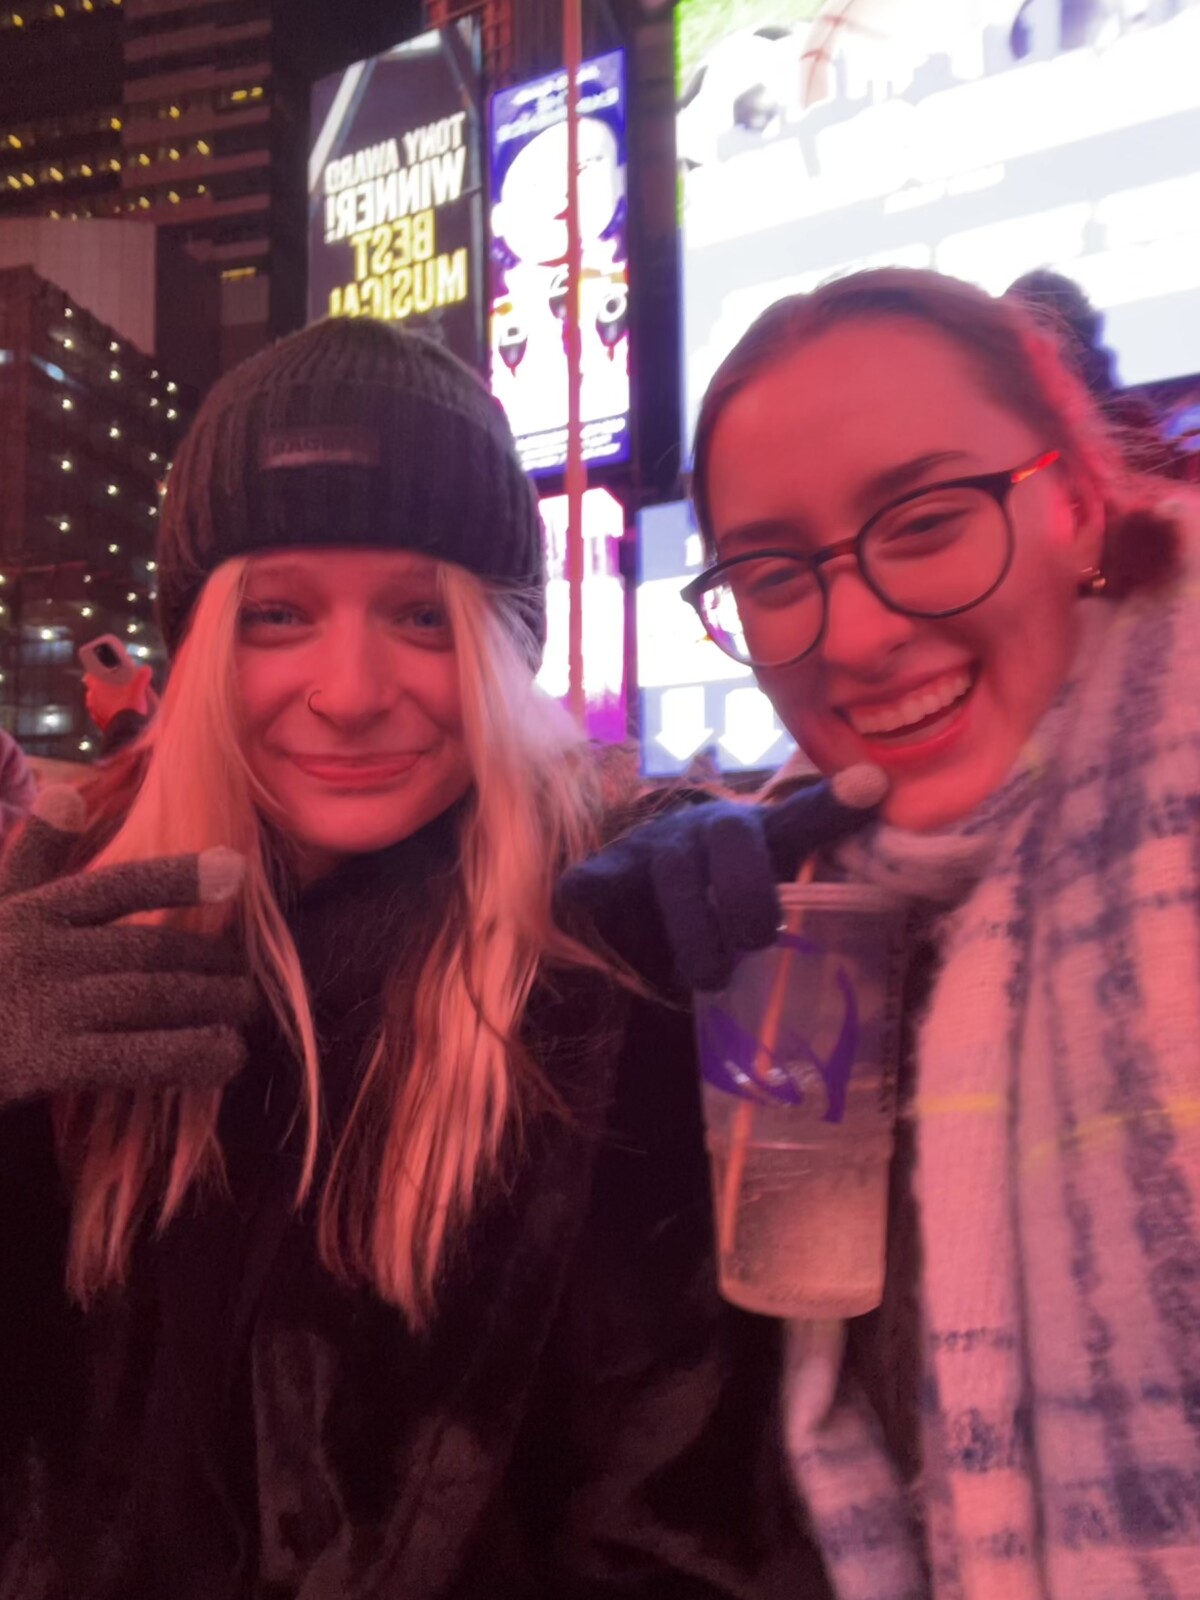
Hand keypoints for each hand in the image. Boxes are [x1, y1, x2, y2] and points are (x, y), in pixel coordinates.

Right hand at [0, 788, 255, 1106]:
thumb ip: (33, 854)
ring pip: (149, 998)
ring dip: (209, 1004)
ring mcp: (44, 1007)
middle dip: (208, 960)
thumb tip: (65, 792)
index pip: (115, 886)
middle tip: (250, 971)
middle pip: (147, 949)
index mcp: (33, 910)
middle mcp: (42, 952)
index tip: (236, 869)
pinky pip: (132, 1056)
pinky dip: (186, 1054)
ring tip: (246, 1009)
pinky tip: (223, 1056)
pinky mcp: (43, 1063)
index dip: (177, 877)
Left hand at [84, 666, 155, 732]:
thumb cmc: (128, 707)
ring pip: (96, 702)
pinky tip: (116, 712)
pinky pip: (100, 714)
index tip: (103, 672)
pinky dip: (106, 712)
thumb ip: (141, 677)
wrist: (127, 730)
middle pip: (94, 689)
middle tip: (114, 686)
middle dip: (103, 687)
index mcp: (97, 687)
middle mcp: (92, 698)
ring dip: (104, 700)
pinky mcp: (99, 723)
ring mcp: (94, 712)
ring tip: (116, 700)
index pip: (90, 676)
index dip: (97, 673)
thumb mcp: (138, 689)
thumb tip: (146, 670)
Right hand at [557, 765, 886, 991]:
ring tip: (708, 977)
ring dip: (693, 930)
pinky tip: (576, 896)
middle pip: (733, 842)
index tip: (872, 787)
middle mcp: (711, 828)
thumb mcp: (773, 888)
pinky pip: (602, 876)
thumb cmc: (726, 892)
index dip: (834, 805)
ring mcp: (659, 846)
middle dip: (747, 896)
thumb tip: (872, 851)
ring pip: (676, 874)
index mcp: (762, 832)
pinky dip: (593, 886)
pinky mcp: (611, 870)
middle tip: (756, 938)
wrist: (646, 879)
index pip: (802, 817)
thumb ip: (817, 888)